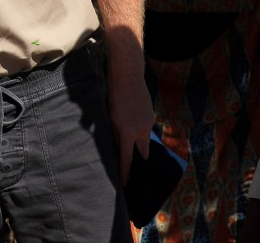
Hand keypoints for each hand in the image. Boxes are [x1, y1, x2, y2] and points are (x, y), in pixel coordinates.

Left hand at [107, 68, 154, 182]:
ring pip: (145, 138)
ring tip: (135, 143)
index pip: (126, 158)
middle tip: (137, 164)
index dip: (125, 171)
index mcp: (127, 133)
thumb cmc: (113, 94)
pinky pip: (146, 126)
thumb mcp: (109, 116)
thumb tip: (115, 144)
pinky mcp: (151, 114)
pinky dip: (141, 129)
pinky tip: (134, 122)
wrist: (128, 76)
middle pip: (142, 151)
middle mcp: (140, 131)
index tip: (125, 183)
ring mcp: (148, 122)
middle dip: (140, 158)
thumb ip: (113, 132)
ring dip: (140, 142)